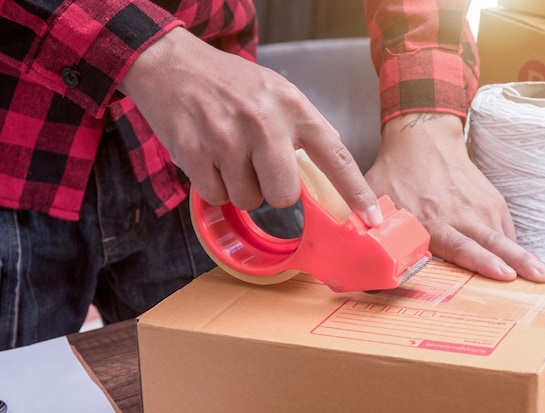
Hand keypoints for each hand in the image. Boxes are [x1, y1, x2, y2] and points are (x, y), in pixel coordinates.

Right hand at [118, 27, 382, 225]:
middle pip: (284, 196)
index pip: (334, 156)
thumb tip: (331, 171)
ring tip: (229, 154)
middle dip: (273, 191)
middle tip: (258, 166)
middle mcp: (264, 122)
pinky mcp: (194, 152)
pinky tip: (209, 157)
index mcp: (293, 107)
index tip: (372, 216)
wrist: (172, 64)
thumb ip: (304, 130)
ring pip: (248, 200)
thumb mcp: (278, 93)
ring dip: (240, 187)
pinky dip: (213, 185)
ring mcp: (227, 138)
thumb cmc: (231, 84)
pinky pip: (216, 197)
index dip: (355, 191)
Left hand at [365, 113, 544, 281]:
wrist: (424, 137)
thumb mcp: (377, 199)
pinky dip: (515, 246)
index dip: (483, 261)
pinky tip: (526, 263)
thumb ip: (369, 231)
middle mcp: (462, 214)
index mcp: (434, 218)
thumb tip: (356, 263)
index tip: (504, 273)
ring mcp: (481, 206)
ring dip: (526, 257)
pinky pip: (506, 228)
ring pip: (506, 237)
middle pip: (495, 243)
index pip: (462, 245)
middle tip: (543, 278)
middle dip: (519, 262)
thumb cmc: (398, 174)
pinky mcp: (491, 200)